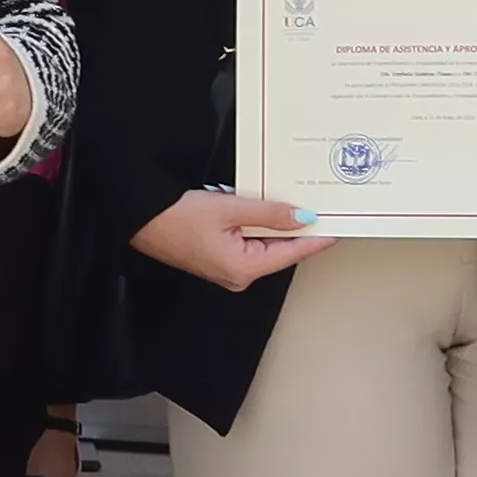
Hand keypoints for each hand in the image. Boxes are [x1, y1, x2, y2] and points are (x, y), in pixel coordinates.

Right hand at [131, 186, 333, 293]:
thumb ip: (270, 212)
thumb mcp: (229, 209)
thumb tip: (302, 217)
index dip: (317, 238)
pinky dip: (259, 224)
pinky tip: (265, 206)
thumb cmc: (174, 217)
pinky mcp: (217, 255)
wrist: (137, 216)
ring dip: (277, 223)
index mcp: (243, 268)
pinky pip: (248, 240)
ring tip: (296, 203)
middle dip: (299, 227)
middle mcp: (237, 274)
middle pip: (280, 249)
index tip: (339, 226)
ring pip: (265, 243)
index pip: (293, 252)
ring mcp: (226, 266)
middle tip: (321, 206)